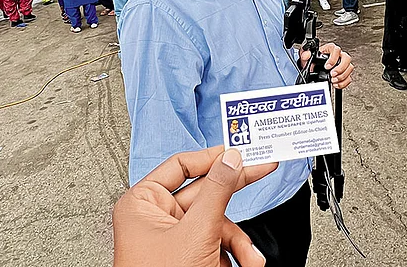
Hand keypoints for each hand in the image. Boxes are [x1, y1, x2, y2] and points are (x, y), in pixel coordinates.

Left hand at [113, 147, 275, 266]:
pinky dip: (231, 255)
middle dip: (235, 203)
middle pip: (206, 194)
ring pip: (217, 223)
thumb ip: (217, 190)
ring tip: (250, 258)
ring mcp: (172, 239)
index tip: (240, 151)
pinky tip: (238, 265)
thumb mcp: (196, 231)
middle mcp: (155, 217)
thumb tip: (231, 159)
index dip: (213, 157)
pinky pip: (216, 243)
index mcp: (143, 203)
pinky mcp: (186, 256)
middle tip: (263, 168)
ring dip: (238, 242)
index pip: (182, 165)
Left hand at [299, 43, 353, 89]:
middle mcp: (339, 56)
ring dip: (342, 76)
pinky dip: (343, 82)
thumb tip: (306, 54)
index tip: (327, 66)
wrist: (313, 69)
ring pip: (349, 68)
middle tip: (332, 74)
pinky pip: (348, 78)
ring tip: (333, 80)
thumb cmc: (312, 61)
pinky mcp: (344, 73)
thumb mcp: (306, 57)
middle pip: (347, 58)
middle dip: (340, 68)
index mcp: (330, 49)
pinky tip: (336, 84)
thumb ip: (305, 55)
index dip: (333, 58)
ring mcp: (343, 64)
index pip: (336, 49)